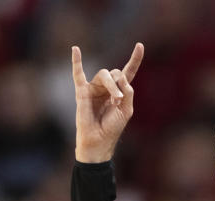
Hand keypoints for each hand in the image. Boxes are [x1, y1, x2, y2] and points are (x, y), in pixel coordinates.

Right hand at [71, 42, 144, 162]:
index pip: (128, 71)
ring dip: (112, 86)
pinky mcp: (82, 92)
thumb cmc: (113, 127)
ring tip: (115, 100)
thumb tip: (120, 75)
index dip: (135, 59)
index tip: (140, 45)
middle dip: (119, 85)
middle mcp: (107, 87)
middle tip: (119, 100)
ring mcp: (94, 88)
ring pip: (104, 75)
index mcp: (121, 91)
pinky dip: (76, 61)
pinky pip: (78, 74)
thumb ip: (128, 91)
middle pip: (115, 73)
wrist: (99, 141)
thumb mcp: (127, 109)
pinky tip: (75, 49)